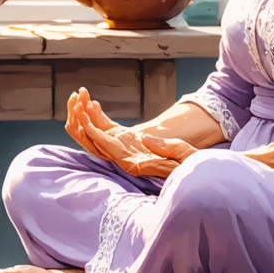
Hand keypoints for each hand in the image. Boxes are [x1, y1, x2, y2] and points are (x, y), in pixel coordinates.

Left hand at [65, 88, 193, 177]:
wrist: (197, 174)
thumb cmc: (193, 166)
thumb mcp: (184, 156)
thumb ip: (166, 148)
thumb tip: (146, 138)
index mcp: (137, 165)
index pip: (110, 150)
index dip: (96, 134)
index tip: (84, 119)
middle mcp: (127, 162)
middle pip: (99, 144)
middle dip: (85, 124)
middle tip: (76, 102)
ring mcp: (127, 155)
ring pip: (100, 138)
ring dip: (89, 119)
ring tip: (80, 98)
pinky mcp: (129, 148)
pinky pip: (108, 134)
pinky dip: (99, 119)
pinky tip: (93, 104)